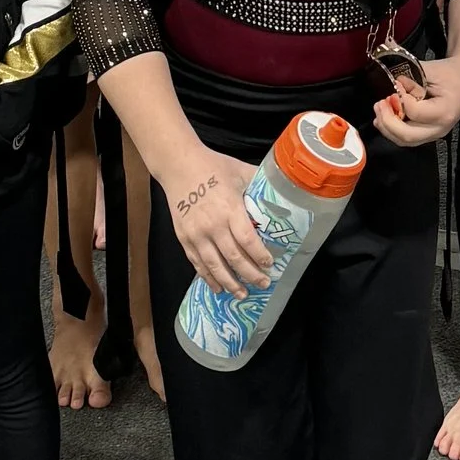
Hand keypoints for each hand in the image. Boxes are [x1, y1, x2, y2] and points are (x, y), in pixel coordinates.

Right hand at [167, 152, 275, 292]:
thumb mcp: (239, 172)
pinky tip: (218, 287)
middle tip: (264, 283)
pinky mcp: (184, 238)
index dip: (260, 255)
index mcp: (230, 208)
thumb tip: (281, 191)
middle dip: (251, 274)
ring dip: (230, 283)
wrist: (178, 165)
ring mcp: (196, 234)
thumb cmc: (212, 166)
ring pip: (215, 266)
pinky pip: (198, 263)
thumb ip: (258, 185)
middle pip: (234, 258)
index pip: (248, 240)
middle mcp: (213, 225)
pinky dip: (208, 278)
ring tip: (242, 294)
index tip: (270, 264)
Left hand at [376, 47, 459, 144]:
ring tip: (379, 109)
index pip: (415, 112)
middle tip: (379, 103)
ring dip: (386, 127)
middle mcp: (440, 128)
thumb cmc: (451, 73)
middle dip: (387, 121)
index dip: (400, 99)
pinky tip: (383, 118)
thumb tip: (393, 83)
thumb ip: (411, 76)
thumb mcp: (432, 69)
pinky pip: (407, 138)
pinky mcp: (428, 134)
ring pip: (404, 141)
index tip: (397, 84)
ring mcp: (434, 134)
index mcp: (445, 111)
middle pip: (407, 135)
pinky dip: (392, 130)